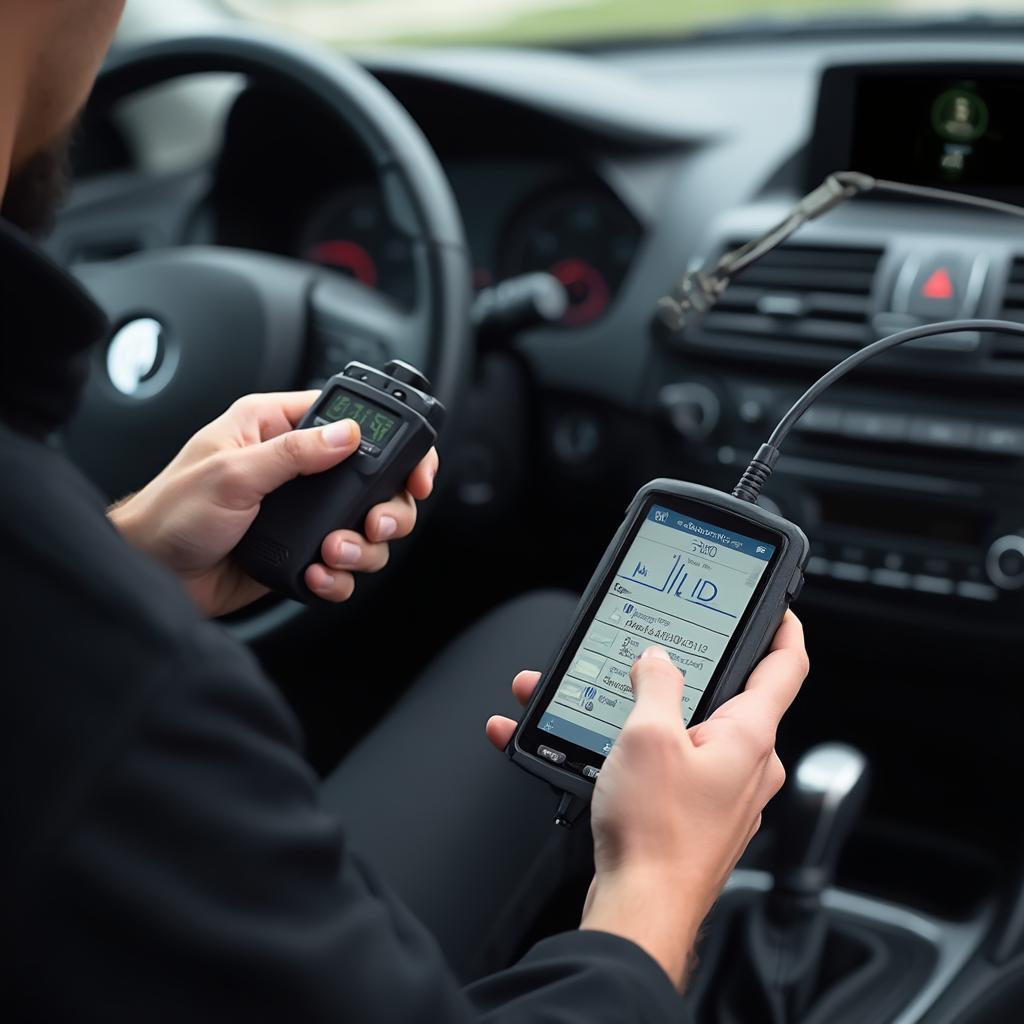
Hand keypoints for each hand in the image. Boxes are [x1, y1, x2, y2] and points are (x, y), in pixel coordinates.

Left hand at [109, 391, 437, 616]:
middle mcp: (297, 469)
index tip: (414, 470)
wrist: (150, 574)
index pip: (352, 420)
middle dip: (388, 509)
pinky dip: (340, 577)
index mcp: (276, 428)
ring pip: (367, 528)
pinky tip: (317, 576)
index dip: (393, 442)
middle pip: (376, 481)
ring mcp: (303, 512)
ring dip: (363, 548)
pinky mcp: (302, 551)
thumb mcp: (232, 473)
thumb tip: (348, 435)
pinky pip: (344, 566)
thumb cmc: (171, 512)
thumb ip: (293, 453)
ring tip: (333, 553)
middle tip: (377, 523)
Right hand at [486, 613, 808, 989]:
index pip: (785, 666)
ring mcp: (721, 795)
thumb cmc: (656, 835)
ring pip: (680, 733)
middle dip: (672, 674)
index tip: (776, 608)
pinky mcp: (693, 818)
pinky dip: (621, 754)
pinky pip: (662, 769)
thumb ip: (656, 685)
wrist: (640, 911)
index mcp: (749, 736)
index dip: (783, 628)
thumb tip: (657, 662)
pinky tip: (572, 750)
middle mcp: (746, 765)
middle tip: (642, 655)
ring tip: (579, 706)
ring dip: (629, 715)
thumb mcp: (647, 736)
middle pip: (722, 697)